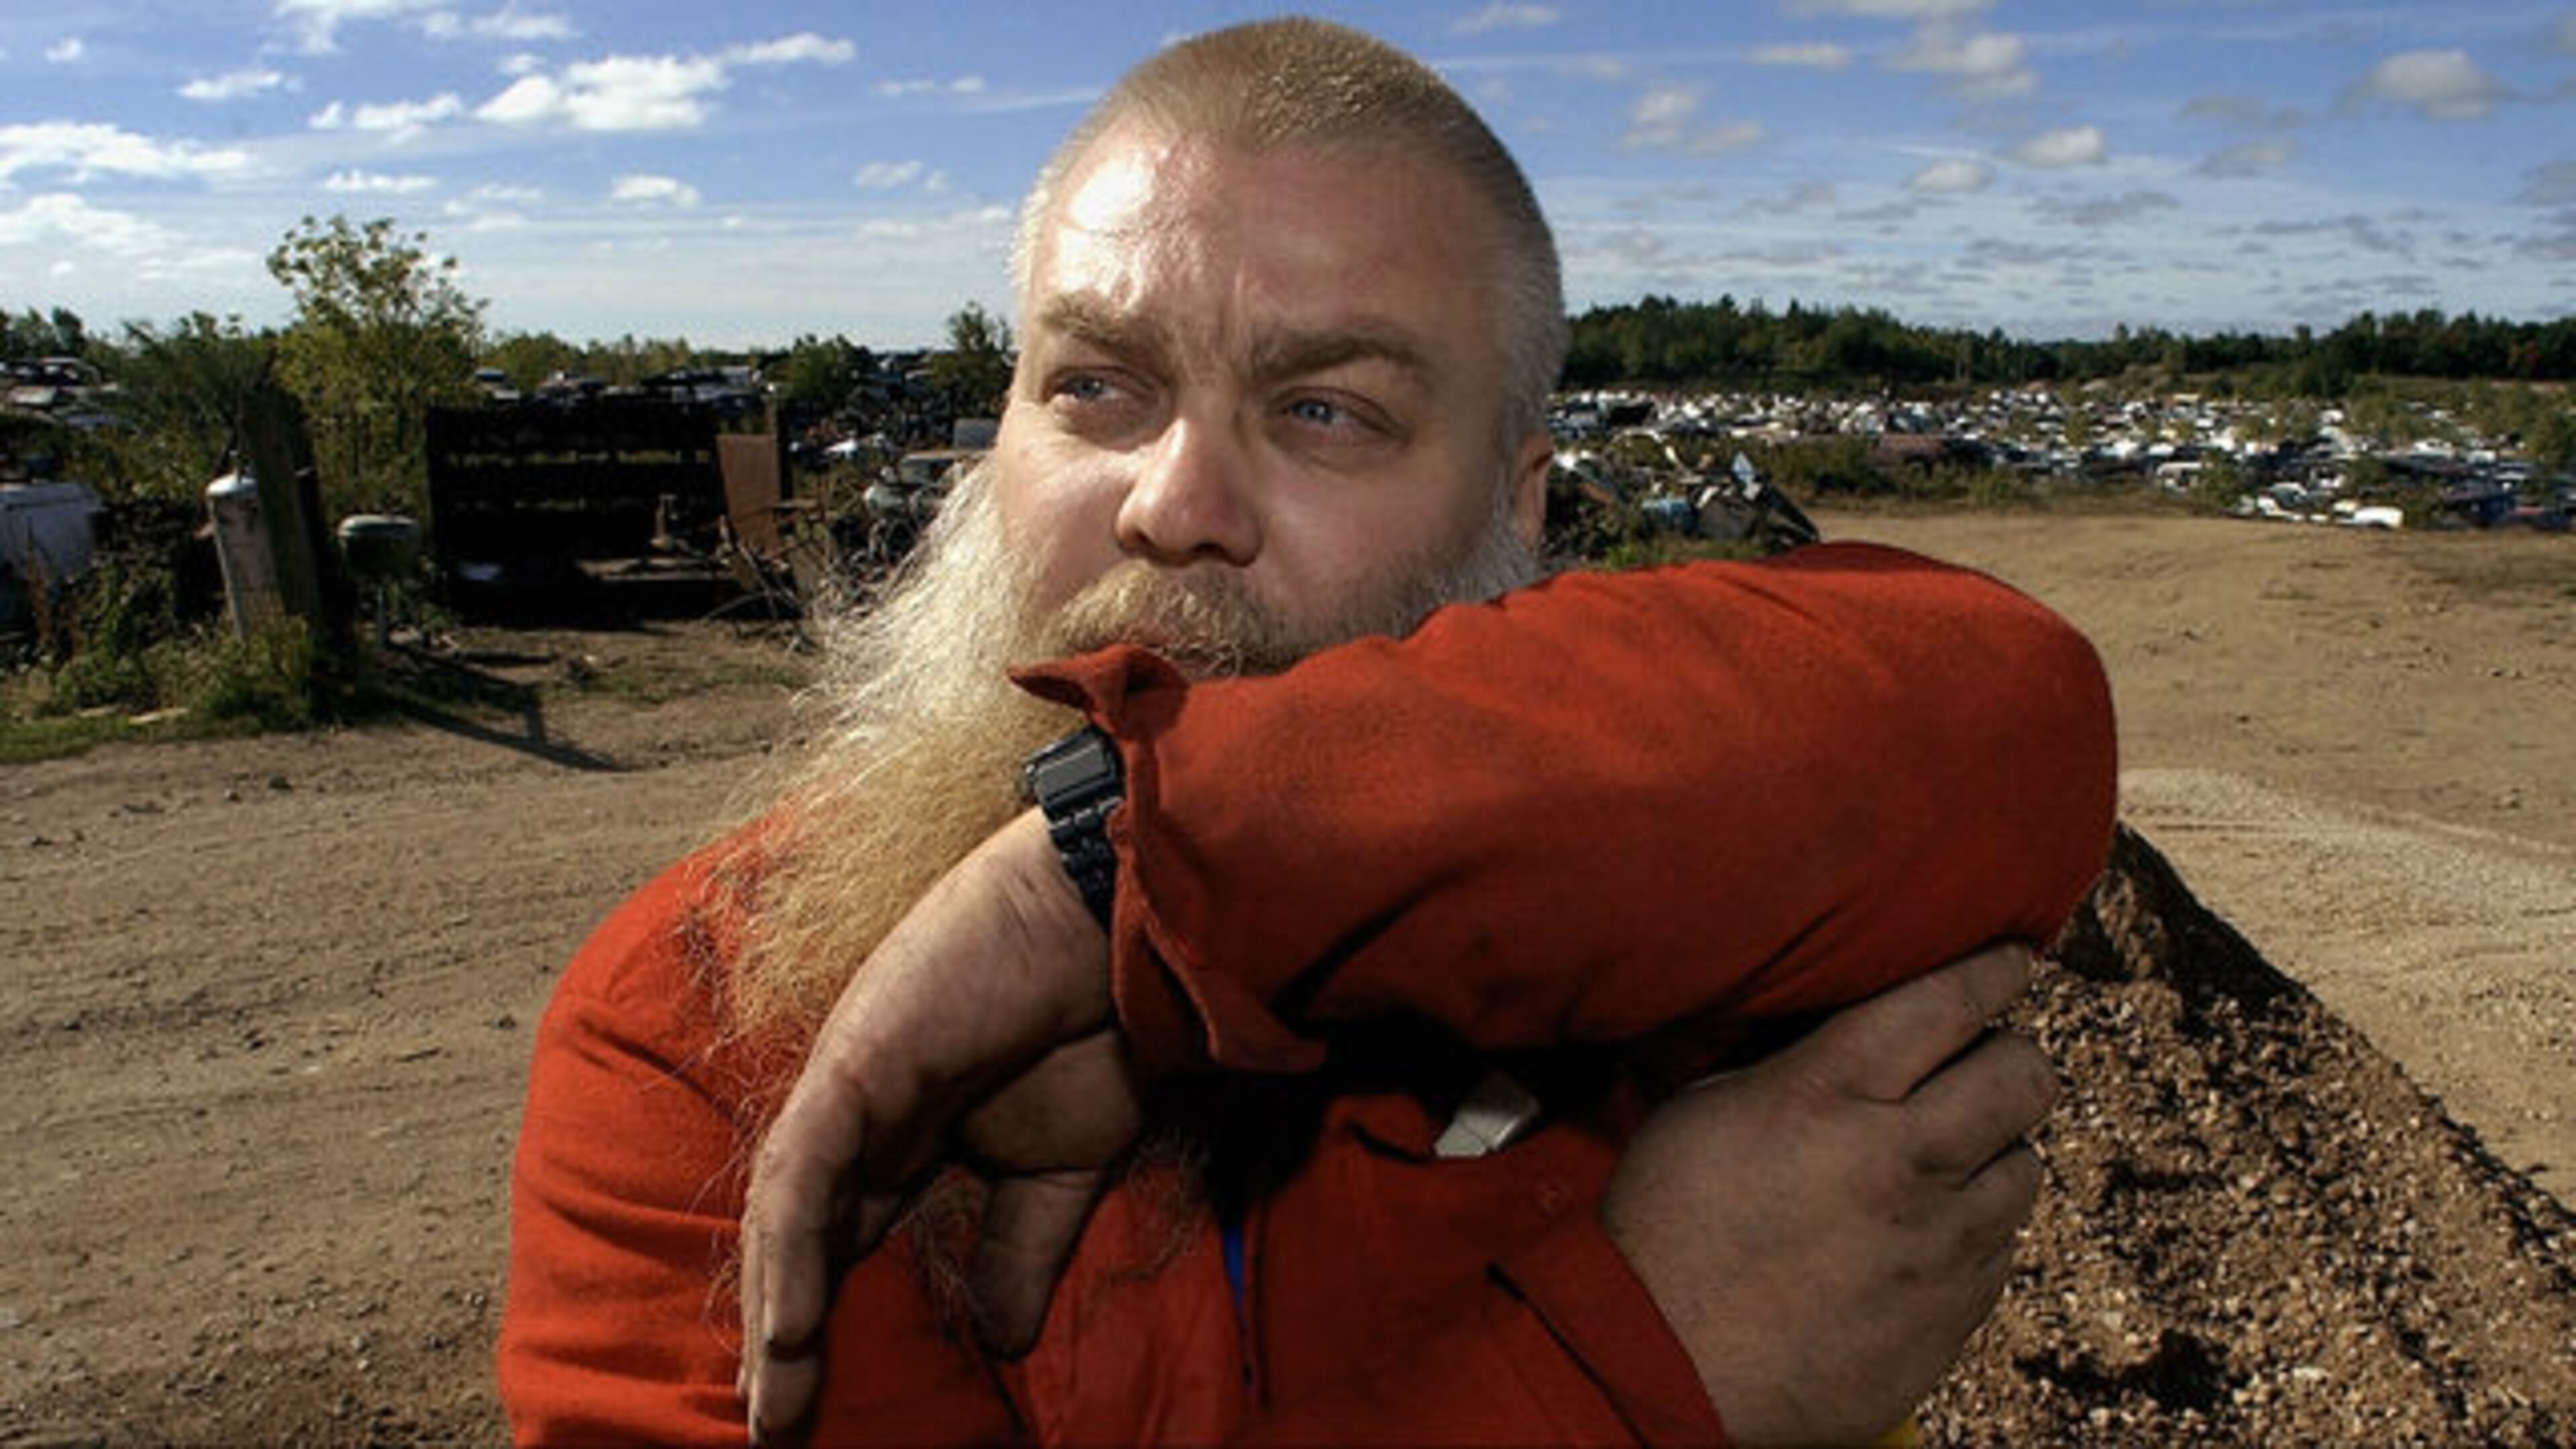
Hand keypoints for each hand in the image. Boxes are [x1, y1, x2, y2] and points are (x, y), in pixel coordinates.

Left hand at [736, 809, 1142, 1440]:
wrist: (1119, 933)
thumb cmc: (1096, 1030)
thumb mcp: (1061, 1175)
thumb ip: (1021, 1252)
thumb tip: (1006, 1343)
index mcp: (902, 1137)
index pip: (837, 1243)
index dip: (820, 1320)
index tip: (812, 1408)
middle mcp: (859, 1115)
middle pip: (793, 1238)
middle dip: (779, 1335)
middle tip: (775, 1428)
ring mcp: (849, 1086)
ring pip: (783, 1212)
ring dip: (773, 1307)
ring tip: (773, 1397)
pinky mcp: (854, 1064)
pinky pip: (802, 1170)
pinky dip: (789, 1248)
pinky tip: (786, 1323)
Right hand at [1601, 943, 2056, 1446]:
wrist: (1661, 1364)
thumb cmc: (1665, 1230)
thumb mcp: (1703, 1109)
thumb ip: (1790, 1061)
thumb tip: (1847, 1022)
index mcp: (1829, 1095)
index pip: (1949, 1002)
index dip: (1994, 968)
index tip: (2011, 958)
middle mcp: (1899, 1161)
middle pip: (2021, 1074)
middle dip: (2011, 1054)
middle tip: (1983, 1058)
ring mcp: (1934, 1244)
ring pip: (2026, 1163)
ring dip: (1994, 1148)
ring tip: (1946, 1155)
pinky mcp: (1949, 1313)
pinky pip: (2001, 1249)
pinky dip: (1974, 1228)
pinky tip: (1923, 1230)